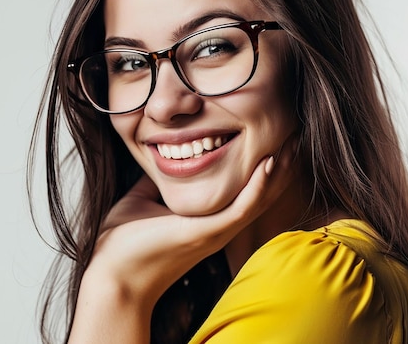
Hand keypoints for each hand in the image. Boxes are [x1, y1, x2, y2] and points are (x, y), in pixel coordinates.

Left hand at [68, 137, 296, 342]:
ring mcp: (215, 231)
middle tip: (296, 135)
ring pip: (258, 199)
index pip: (242, 191)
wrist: (111, 272)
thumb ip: (156, 182)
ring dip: (277, 172)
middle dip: (279, 165)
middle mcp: (217, 226)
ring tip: (293, 143)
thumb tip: (160, 157)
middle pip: (260, 193)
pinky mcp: (207, 233)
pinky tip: (268, 163)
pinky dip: (258, 186)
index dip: (260, 167)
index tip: (273, 139)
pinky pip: (241, 208)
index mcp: (205, 219)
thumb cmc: (123, 242)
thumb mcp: (142, 200)